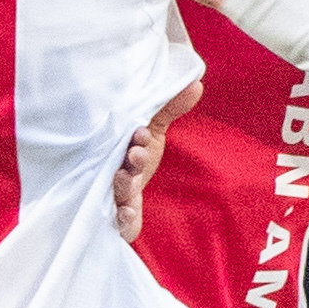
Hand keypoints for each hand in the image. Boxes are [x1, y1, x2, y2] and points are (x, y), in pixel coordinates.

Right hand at [113, 76, 197, 238]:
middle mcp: (112, 171)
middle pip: (115, 165)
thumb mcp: (152, 136)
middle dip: (127, 160)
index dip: (135, 138)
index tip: (142, 131)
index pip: (124, 142)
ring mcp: (112, 197)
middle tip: (135, 153)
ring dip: (121, 184)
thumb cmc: (136, 161)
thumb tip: (196, 84)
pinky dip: (122, 218)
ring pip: (114, 190)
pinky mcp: (115, 221)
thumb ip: (169, 111)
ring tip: (125, 176)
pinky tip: (128, 212)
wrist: (123, 200)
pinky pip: (117, 223)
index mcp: (120, 150)